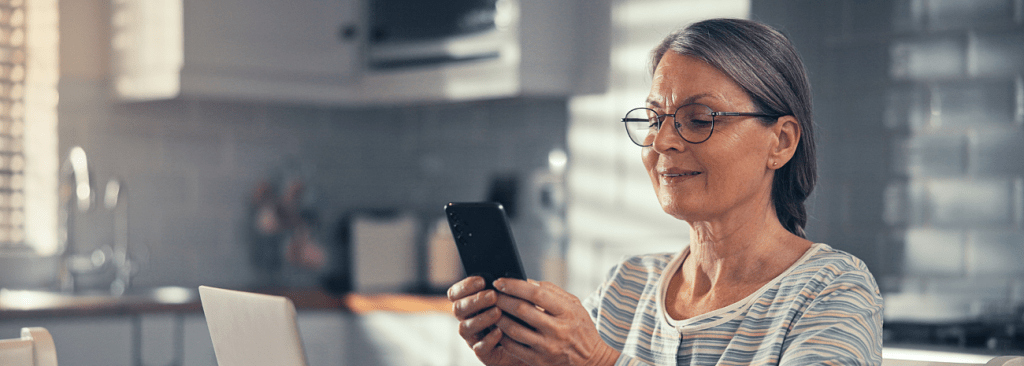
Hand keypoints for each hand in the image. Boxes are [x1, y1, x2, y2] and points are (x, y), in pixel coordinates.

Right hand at [448, 276, 527, 365]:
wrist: (533, 343)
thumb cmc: (521, 317)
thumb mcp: (516, 299)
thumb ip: (509, 289)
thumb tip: (510, 276)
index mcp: (472, 304)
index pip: (456, 293)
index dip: (464, 286)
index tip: (481, 280)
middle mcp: (468, 320)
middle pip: (458, 309)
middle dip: (474, 301)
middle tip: (493, 296)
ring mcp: (474, 337)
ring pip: (464, 328)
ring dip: (481, 318)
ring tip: (498, 312)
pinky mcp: (484, 354)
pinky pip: (479, 348)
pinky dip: (488, 339)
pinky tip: (500, 332)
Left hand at [492, 279, 619, 365]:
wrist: (592, 361)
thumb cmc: (581, 328)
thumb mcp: (575, 305)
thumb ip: (553, 291)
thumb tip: (528, 281)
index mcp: (567, 312)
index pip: (537, 295)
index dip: (515, 286)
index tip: (500, 282)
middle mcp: (557, 330)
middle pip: (522, 311)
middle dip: (502, 300)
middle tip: (492, 294)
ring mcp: (548, 348)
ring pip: (514, 330)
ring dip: (499, 318)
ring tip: (492, 310)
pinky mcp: (539, 361)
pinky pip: (514, 348)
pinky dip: (502, 337)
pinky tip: (498, 329)